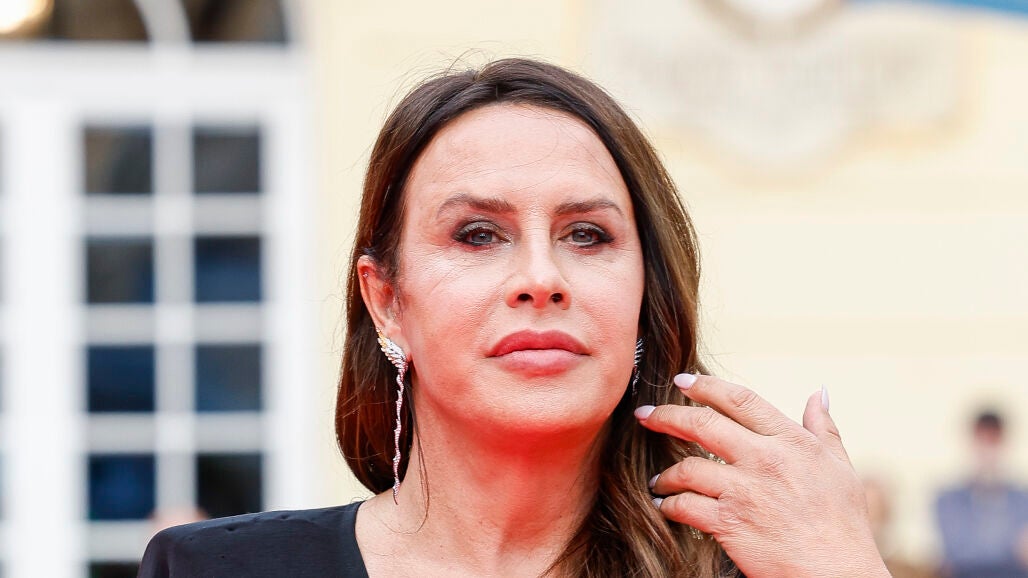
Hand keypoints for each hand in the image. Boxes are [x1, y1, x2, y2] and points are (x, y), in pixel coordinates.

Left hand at [635, 374, 889, 577]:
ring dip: (667, 473)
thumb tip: (818, 392)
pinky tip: (664, 505)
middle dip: (666, 416)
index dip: (706, 386)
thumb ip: (824, 427)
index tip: (682, 381)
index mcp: (790, 441)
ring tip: (659, 480)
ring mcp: (744, 491)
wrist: (837, 573)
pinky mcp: (729, 523)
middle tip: (645, 415)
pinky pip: (685, 506)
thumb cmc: (843, 524)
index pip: (740, 399)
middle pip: (702, 424)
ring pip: (688, 467)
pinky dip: (669, 504)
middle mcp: (764, 459)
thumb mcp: (841, 467)